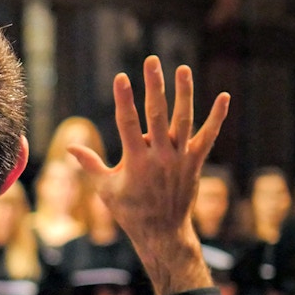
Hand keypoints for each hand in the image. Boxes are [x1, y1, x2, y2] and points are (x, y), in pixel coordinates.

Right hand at [69, 56, 229, 294]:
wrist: (163, 232)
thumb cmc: (130, 210)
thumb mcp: (106, 189)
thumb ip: (90, 164)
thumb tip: (70, 147)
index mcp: (136, 162)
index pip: (128, 124)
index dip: (125, 100)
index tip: (121, 78)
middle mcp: (160, 157)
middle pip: (157, 115)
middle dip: (154, 86)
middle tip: (152, 62)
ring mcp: (180, 158)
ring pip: (183, 120)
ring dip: (184, 93)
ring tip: (182, 68)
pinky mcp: (195, 162)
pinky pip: (208, 136)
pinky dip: (217, 117)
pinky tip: (224, 96)